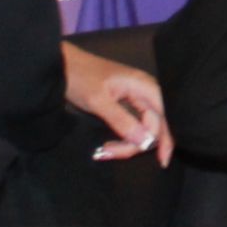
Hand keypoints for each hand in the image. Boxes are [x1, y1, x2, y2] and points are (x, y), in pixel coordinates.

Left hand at [62, 43, 171, 164]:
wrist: (60, 66)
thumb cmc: (80, 77)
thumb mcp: (98, 101)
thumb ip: (122, 121)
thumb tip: (146, 142)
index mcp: (143, 85)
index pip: (164, 115)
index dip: (166, 137)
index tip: (162, 161)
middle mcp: (144, 92)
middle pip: (153, 125)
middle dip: (137, 143)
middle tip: (109, 152)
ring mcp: (134, 99)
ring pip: (142, 129)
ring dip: (127, 144)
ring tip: (104, 150)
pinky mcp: (124, 107)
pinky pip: (132, 127)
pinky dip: (123, 138)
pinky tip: (109, 146)